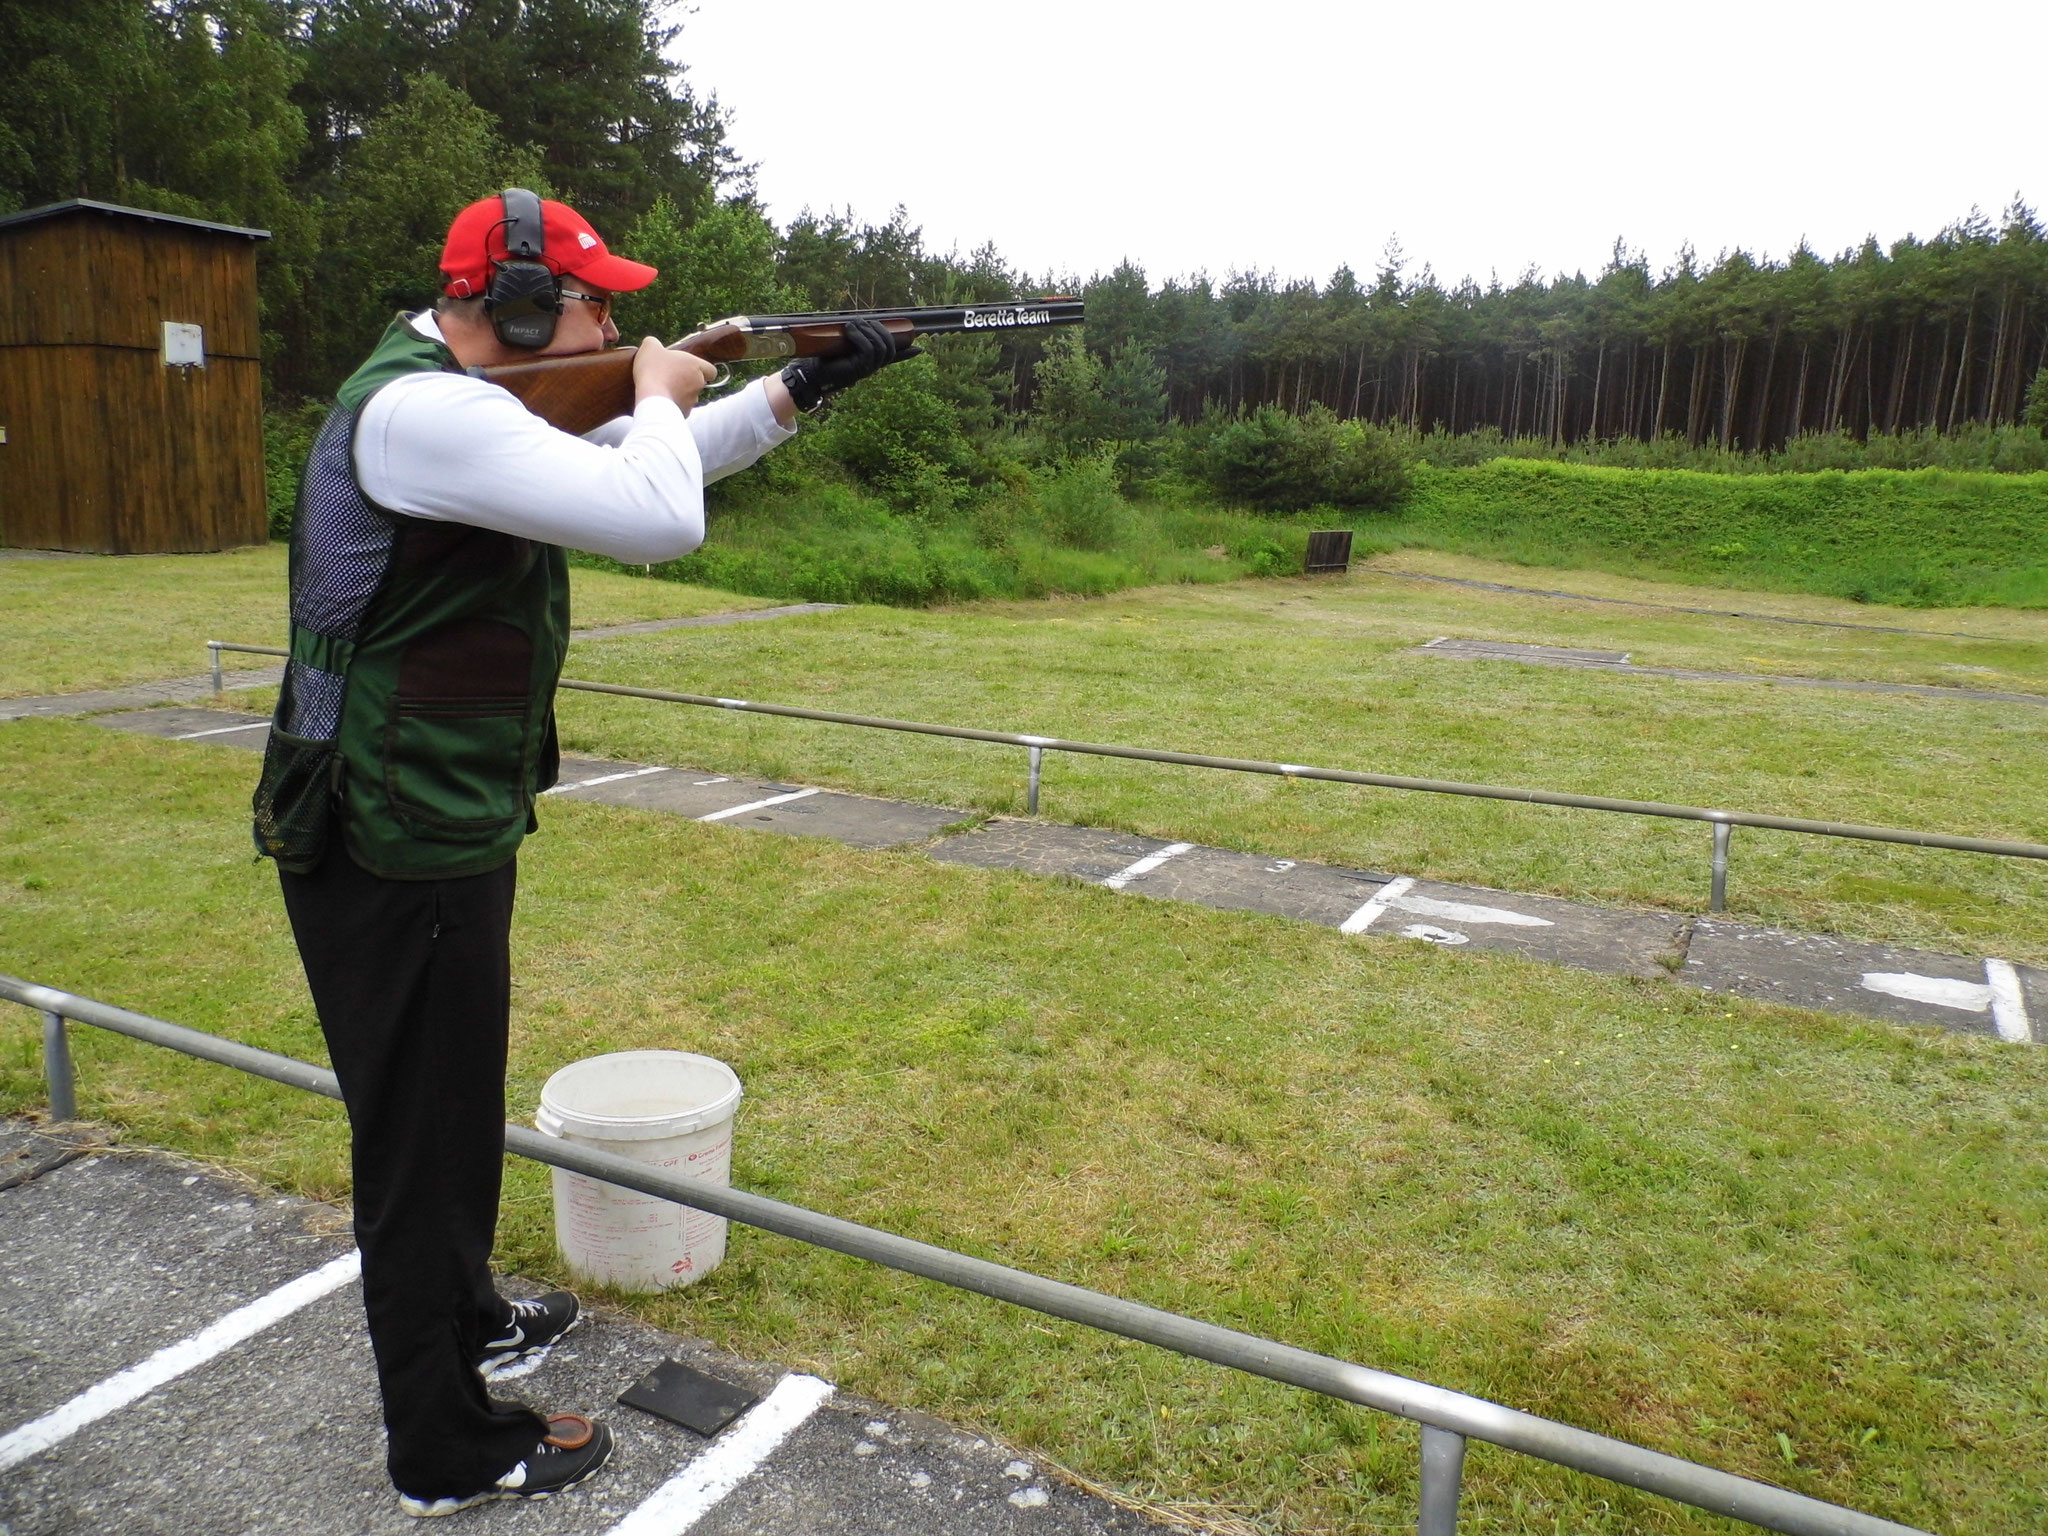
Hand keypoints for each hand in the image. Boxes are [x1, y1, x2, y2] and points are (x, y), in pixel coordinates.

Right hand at [633, 336, 717, 413]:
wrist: (651, 397)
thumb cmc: (653, 369)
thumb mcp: (650, 347)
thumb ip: (654, 343)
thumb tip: (652, 344)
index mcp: (696, 366)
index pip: (711, 370)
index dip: (703, 370)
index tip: (691, 369)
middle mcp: (698, 384)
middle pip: (698, 383)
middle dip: (687, 381)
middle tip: (670, 377)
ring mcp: (692, 400)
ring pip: (690, 397)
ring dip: (680, 394)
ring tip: (662, 390)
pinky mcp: (684, 413)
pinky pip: (681, 409)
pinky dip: (673, 406)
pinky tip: (661, 402)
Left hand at [779, 317, 918, 411]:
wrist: (812, 372)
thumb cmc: (825, 357)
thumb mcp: (842, 343)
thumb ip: (852, 336)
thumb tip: (855, 321)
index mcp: (872, 360)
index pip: (895, 358)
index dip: (908, 354)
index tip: (919, 349)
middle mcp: (873, 366)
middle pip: (890, 346)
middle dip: (880, 329)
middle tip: (862, 321)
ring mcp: (868, 369)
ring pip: (881, 346)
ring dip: (868, 330)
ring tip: (853, 323)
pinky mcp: (860, 369)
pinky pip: (868, 349)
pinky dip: (859, 336)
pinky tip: (849, 330)